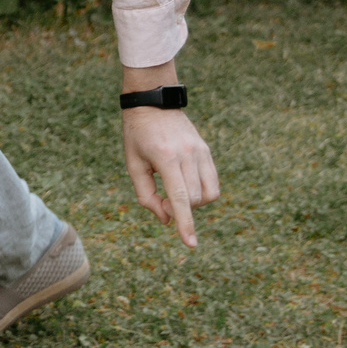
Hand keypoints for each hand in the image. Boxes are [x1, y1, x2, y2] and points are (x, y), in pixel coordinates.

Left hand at [123, 108, 218, 246]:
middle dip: (181, 210)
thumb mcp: (133, 165)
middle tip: (163, 201)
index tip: (190, 244)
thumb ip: (147, 195)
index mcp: (166, 158)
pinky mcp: (206, 151)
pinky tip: (185, 185)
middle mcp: (187, 154)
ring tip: (176, 192)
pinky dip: (202, 192)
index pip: (181, 198)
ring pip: (210, 193)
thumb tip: (167, 220)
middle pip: (195, 199)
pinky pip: (213, 182)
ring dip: (194, 203)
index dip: (185, 223)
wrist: (153, 103)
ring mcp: (200, 151)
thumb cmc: (137, 136)